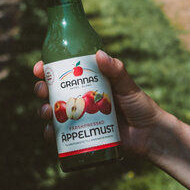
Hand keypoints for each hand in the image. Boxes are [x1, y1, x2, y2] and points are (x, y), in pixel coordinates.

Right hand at [34, 50, 165, 156]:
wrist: (150, 135)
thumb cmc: (140, 105)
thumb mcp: (127, 85)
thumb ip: (116, 70)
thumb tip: (99, 53)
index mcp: (90, 83)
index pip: (65, 73)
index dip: (48, 70)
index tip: (39, 68)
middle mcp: (81, 99)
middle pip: (53, 92)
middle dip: (41, 90)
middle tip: (41, 90)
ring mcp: (80, 118)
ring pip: (53, 113)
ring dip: (44, 111)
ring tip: (47, 111)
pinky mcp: (82, 136)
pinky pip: (61, 135)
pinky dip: (51, 134)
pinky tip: (49, 133)